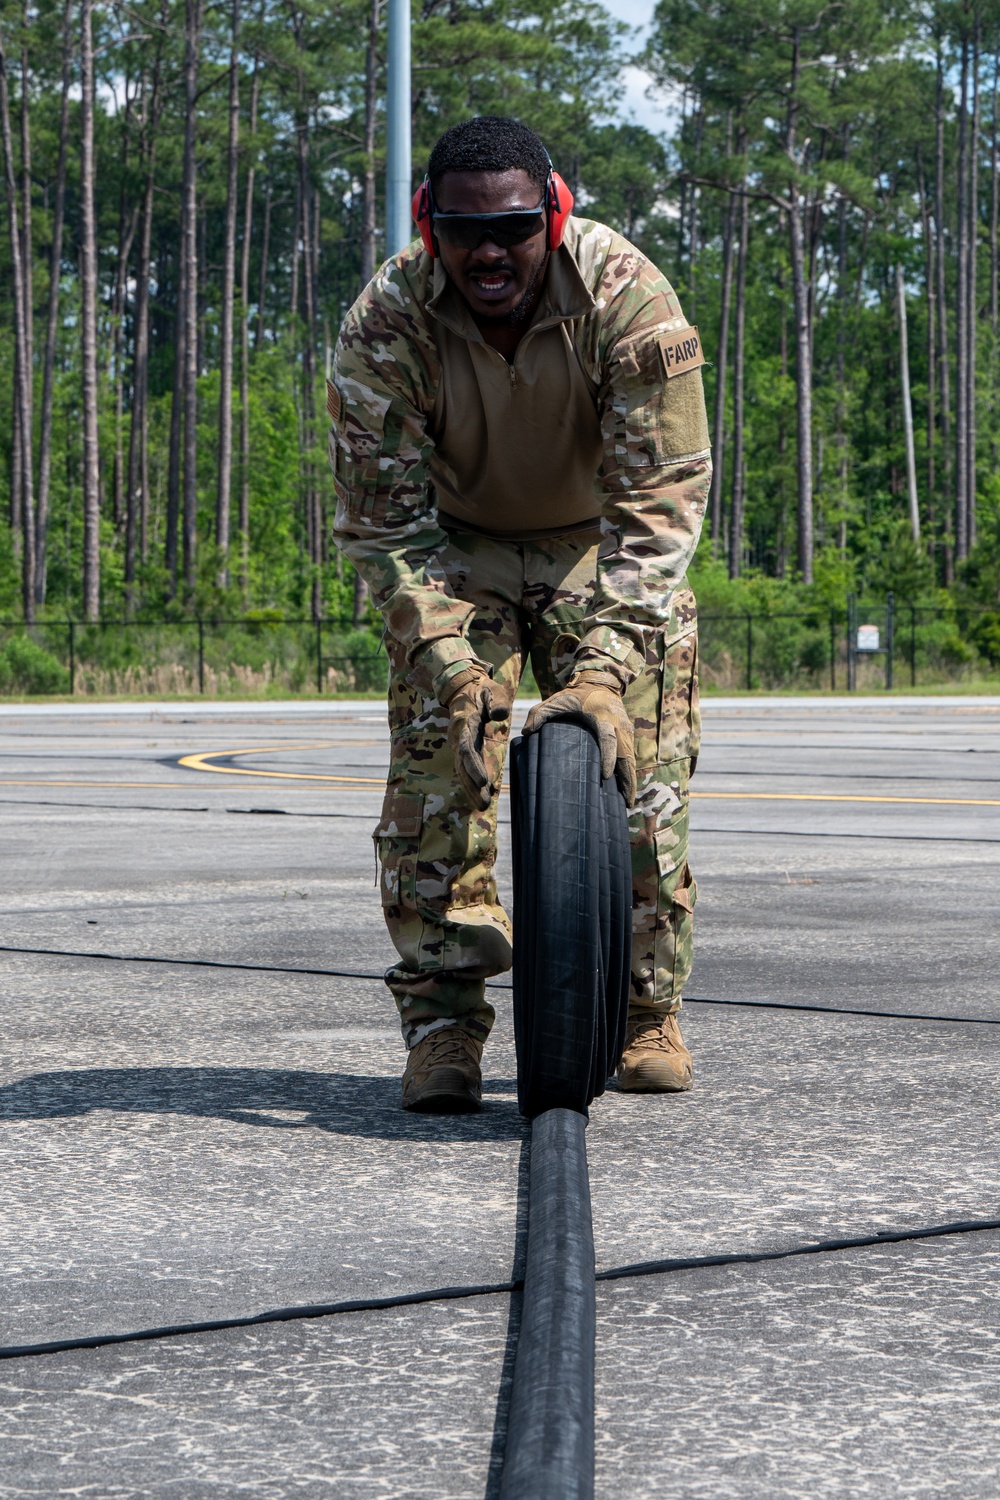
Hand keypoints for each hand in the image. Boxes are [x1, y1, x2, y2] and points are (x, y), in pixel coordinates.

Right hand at [443, 666, 510, 810]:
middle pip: (462, 766)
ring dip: (471, 789)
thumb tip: (500, 715)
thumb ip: (497, 702)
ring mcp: (459, 744)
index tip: (483, 781)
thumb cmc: (482, 690)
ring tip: (482, 806)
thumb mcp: (493, 691)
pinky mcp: (464, 748)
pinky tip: (482, 796)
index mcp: (465, 724)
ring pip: (462, 770)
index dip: (473, 766)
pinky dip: (472, 783)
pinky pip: (466, 768)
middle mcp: (458, 737)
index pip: (467, 749)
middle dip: (472, 786)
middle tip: (484, 804)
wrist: (464, 688)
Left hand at [522, 670, 635, 804]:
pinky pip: (631, 756)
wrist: (600, 682)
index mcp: (602, 716)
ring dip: (631, 780)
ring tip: (627, 803)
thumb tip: (527, 733)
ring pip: (631, 758)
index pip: (608, 739)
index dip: (608, 757)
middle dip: (627, 778)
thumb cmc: (575, 695)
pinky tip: (626, 790)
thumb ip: (540, 713)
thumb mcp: (556, 700)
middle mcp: (618, 725)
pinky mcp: (628, 735)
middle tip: (625, 801)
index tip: (606, 776)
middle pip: (627, 754)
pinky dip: (629, 773)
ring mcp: (626, 730)